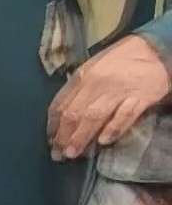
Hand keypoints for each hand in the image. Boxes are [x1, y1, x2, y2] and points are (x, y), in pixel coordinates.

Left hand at [47, 35, 171, 159]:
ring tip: (73, 153)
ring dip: (81, 137)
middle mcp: (97, 84)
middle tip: (58, 153)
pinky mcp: (140, 97)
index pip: (61, 103)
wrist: (153, 50)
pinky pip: (124, 116)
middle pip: (75, 113)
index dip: (53, 124)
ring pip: (94, 116)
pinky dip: (113, 129)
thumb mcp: (92, 69)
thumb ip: (79, 89)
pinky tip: (104, 141)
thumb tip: (63, 113)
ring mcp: (119, 91)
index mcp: (82, 76)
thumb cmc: (120, 60)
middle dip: (64, 135)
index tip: (50, 140)